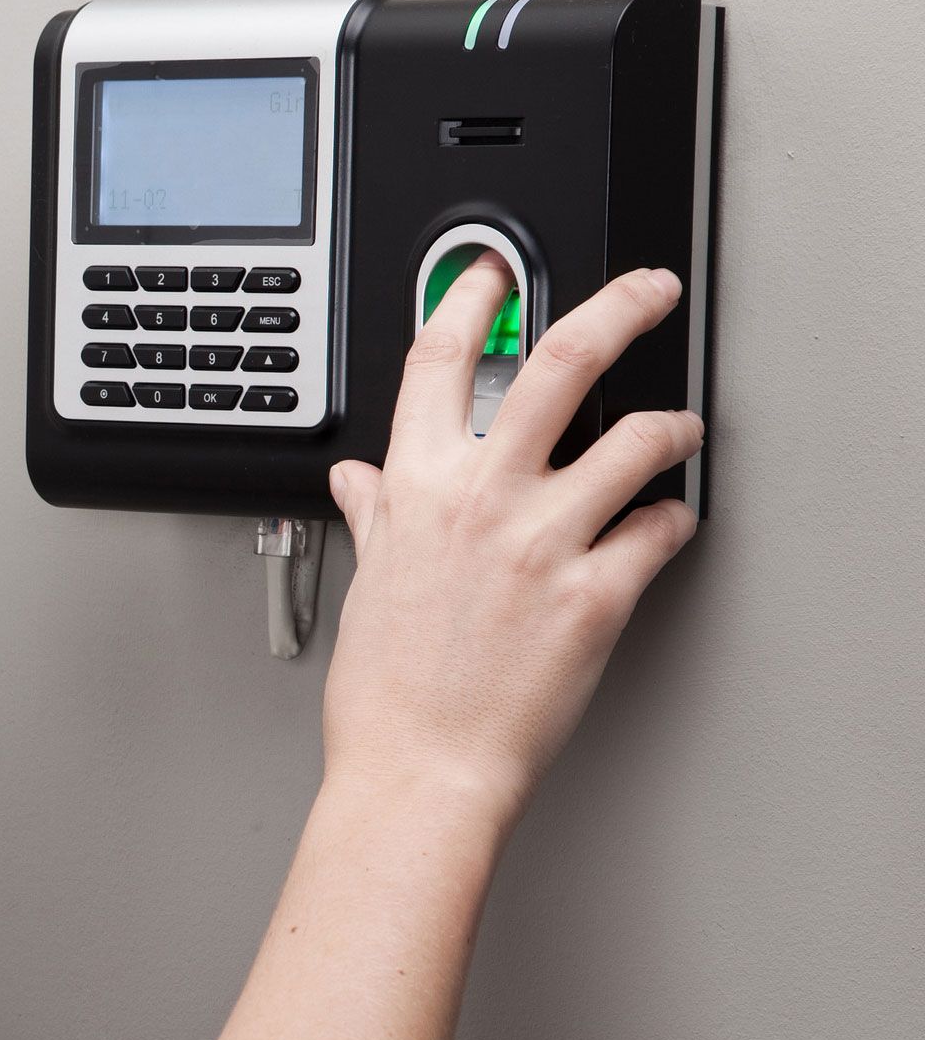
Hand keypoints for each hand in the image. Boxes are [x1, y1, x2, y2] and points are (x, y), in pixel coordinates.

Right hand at [325, 257, 702, 826]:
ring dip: (673, 427)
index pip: (440, 359)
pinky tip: (665, 527)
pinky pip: (660, 529)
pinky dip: (673, 521)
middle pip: (560, 361)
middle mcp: (481, 500)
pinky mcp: (596, 594)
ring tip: (680, 432)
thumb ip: (377, 515)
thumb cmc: (387, 691)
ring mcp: (541, 542)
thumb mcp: (368, 583)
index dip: (469, 294)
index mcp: (416, 488)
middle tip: (649, 290)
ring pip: (638, 439)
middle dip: (620, 306)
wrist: (419, 770)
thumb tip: (358, 481)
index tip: (492, 269)